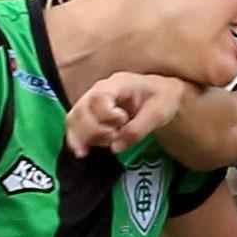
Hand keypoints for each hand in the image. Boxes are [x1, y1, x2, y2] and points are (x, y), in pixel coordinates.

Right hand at [66, 73, 196, 156]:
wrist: (162, 96)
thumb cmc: (162, 100)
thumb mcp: (158, 113)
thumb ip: (137, 130)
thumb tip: (115, 147)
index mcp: (116, 84)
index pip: (98, 98)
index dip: (106, 115)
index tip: (123, 122)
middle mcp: (98, 91)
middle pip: (81, 110)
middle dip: (94, 131)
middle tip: (113, 138)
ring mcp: (92, 102)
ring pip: (74, 119)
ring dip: (84, 137)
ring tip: (104, 144)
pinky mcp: (90, 114)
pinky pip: (75, 126)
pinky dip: (76, 140)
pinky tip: (83, 152)